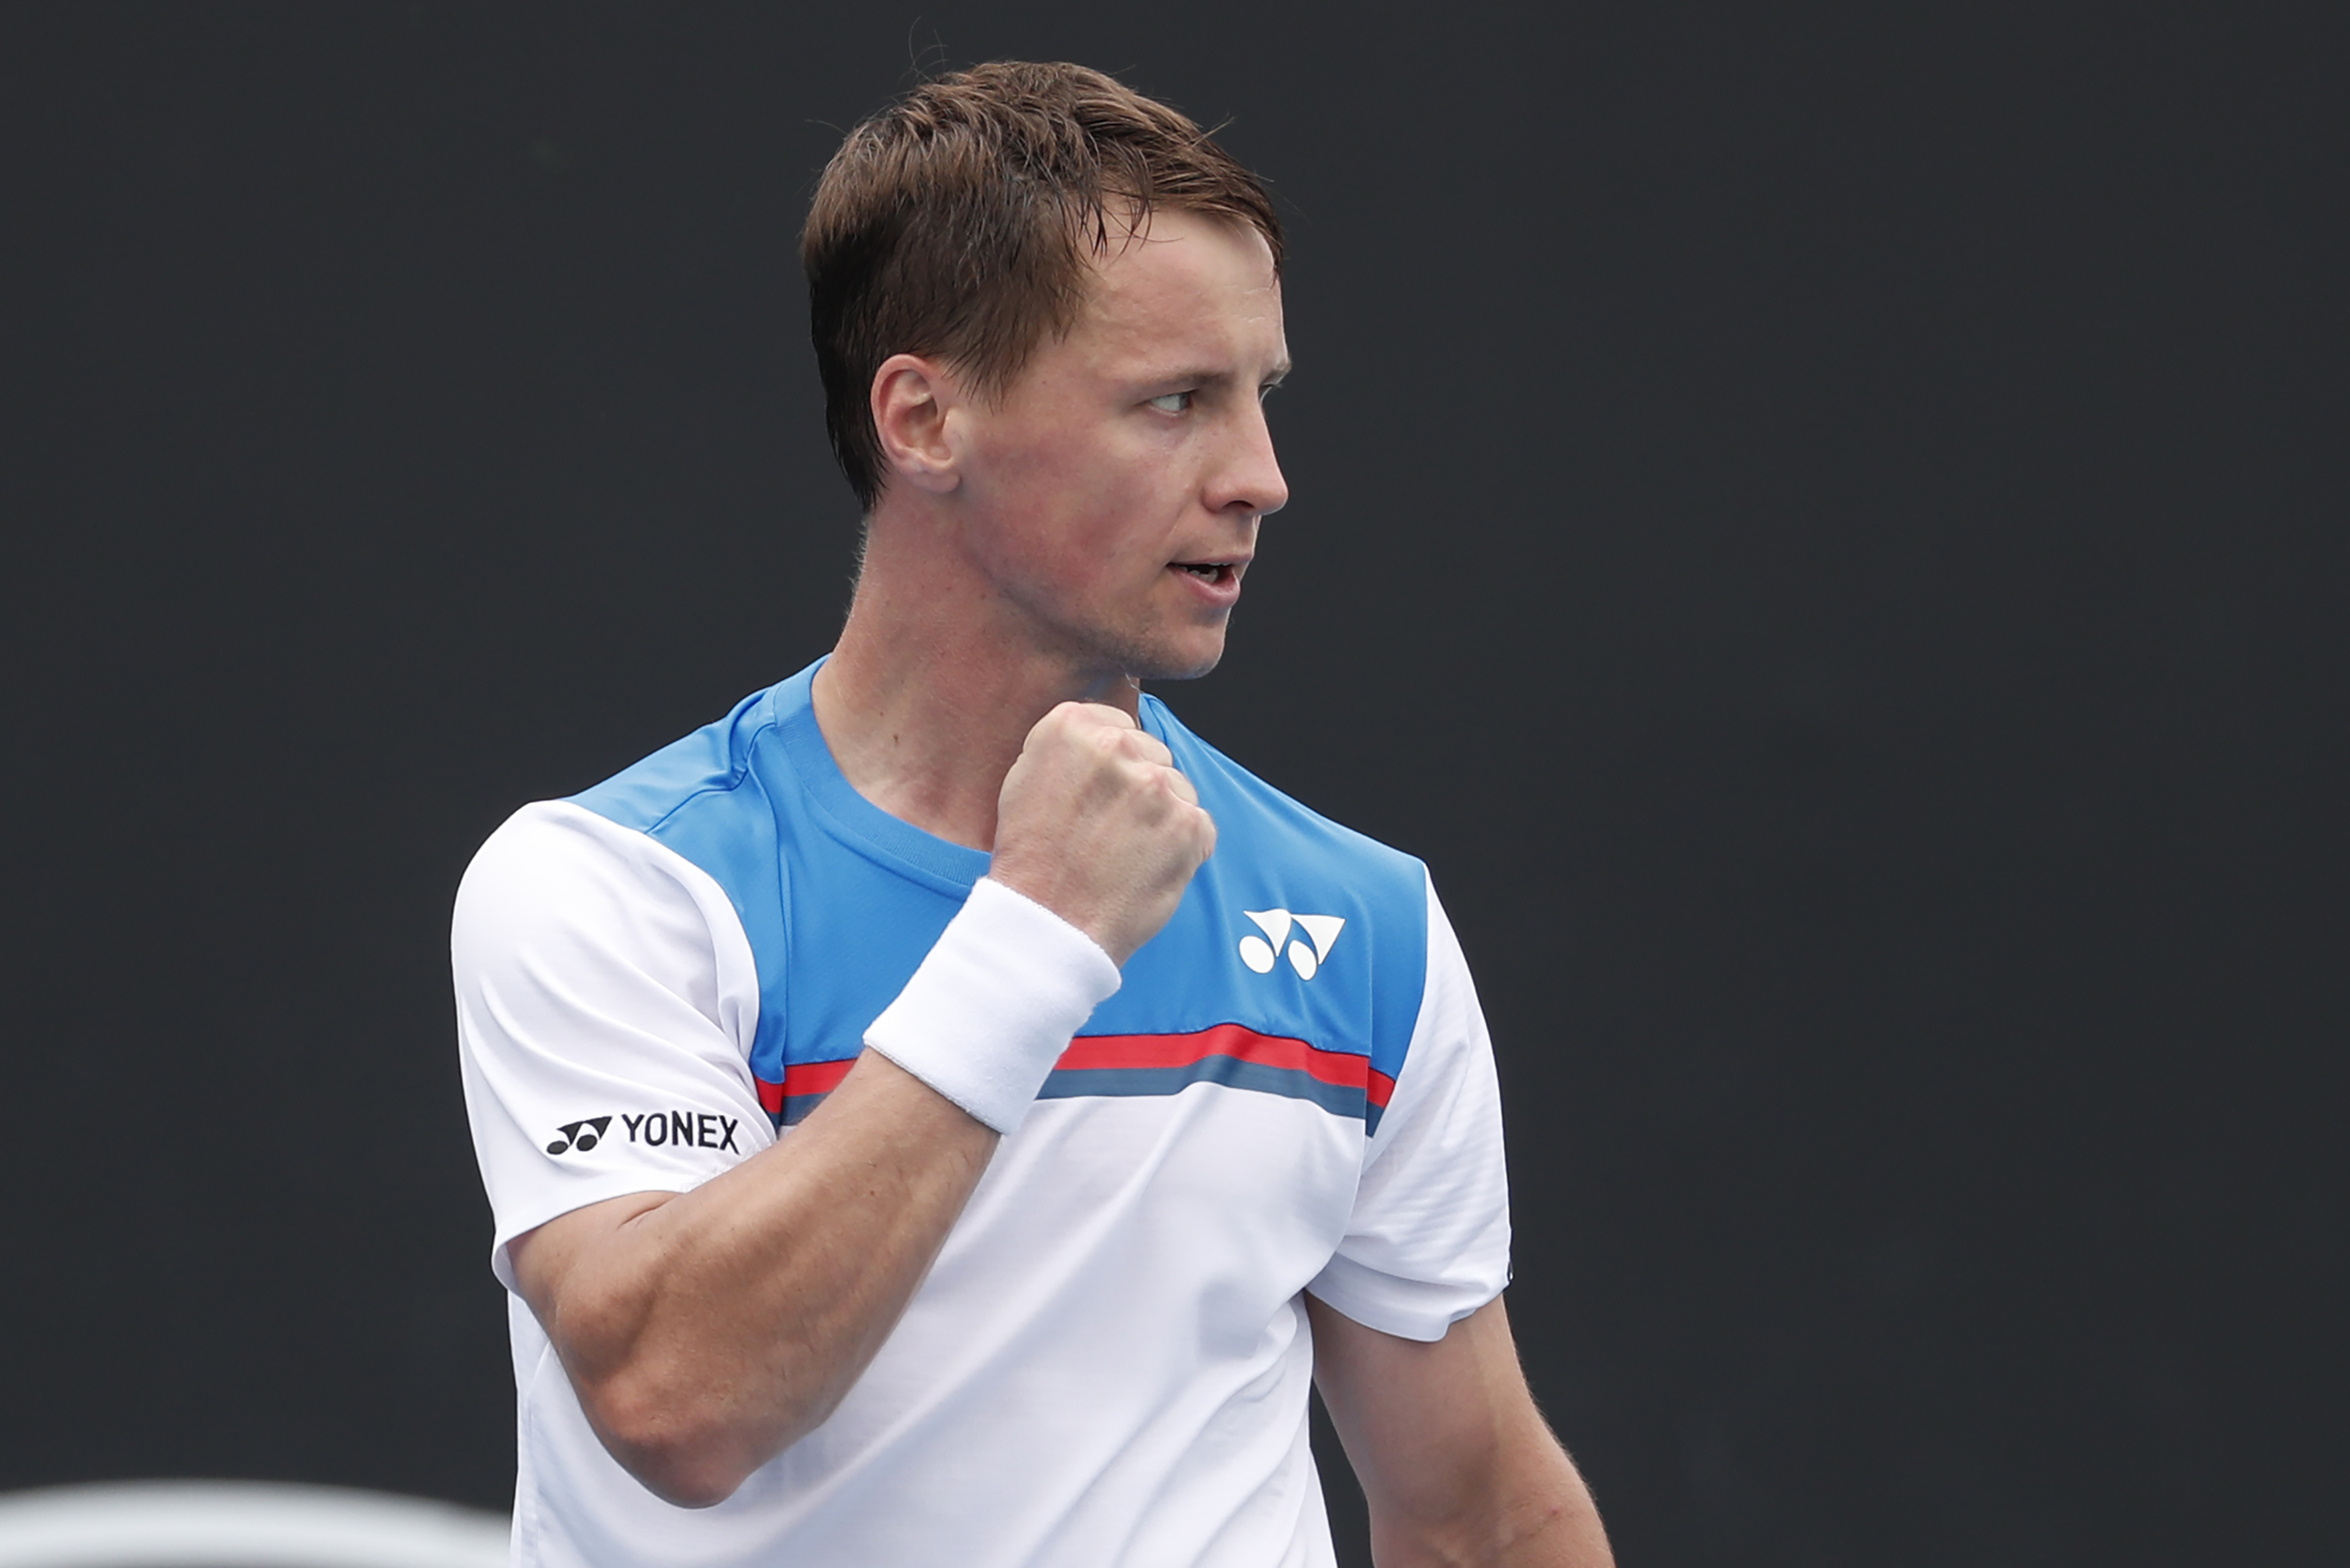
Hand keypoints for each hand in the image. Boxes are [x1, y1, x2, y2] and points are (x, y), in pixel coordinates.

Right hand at [987, 702, 1215, 964]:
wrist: (1048, 926)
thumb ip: (1068, 749)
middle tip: (1108, 830)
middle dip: (1139, 787)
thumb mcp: (1025, 782)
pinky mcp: (1189, 823)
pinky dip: (1184, 849)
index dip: (1111, 765)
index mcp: (1070, 725)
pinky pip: (1200, 826)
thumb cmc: (1031, 861)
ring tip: (1125, 855)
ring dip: (1163, 817)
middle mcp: (1117, 745)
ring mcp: (1156, 784)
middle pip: (1152, 753)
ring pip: (1178, 788)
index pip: (1116, 724)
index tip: (1098, 794)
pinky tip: (1148, 869)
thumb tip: (1105, 734)